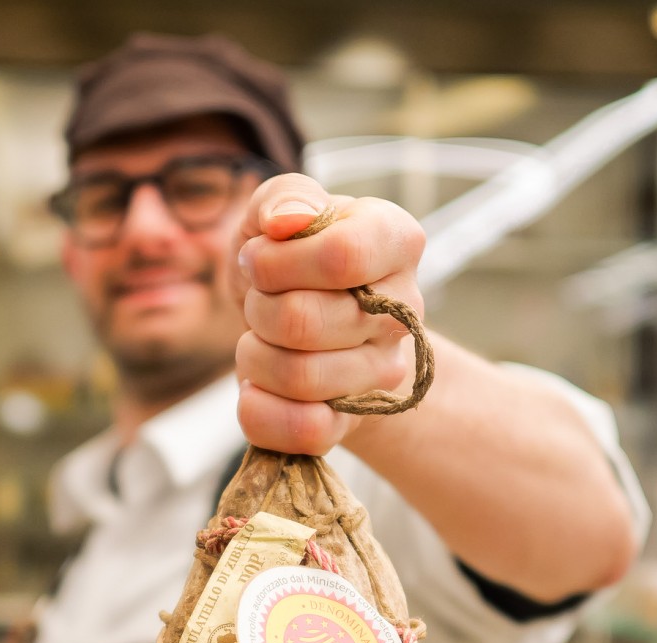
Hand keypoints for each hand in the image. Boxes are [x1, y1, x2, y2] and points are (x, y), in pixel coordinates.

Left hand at [231, 173, 425, 454]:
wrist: (303, 324)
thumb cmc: (291, 260)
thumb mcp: (279, 211)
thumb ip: (283, 197)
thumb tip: (286, 221)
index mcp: (395, 240)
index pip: (341, 256)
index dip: (278, 263)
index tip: (259, 259)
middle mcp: (403, 309)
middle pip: (304, 321)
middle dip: (259, 309)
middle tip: (260, 302)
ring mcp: (383, 372)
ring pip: (298, 378)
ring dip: (253, 356)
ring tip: (260, 340)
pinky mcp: (353, 422)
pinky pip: (303, 432)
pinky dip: (259, 412)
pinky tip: (255, 389)